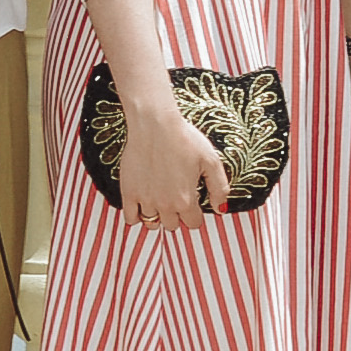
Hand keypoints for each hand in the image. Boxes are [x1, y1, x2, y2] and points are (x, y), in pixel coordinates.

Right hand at [119, 107, 229, 225]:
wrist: (155, 125)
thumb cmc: (184, 139)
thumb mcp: (211, 161)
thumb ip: (219, 188)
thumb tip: (221, 209)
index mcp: (186, 200)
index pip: (193, 223)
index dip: (196, 214)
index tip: (194, 204)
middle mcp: (165, 204)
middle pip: (173, 225)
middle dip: (178, 215)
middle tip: (177, 198)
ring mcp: (145, 200)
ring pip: (152, 224)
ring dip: (158, 216)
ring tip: (161, 201)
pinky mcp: (129, 192)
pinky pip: (130, 219)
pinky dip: (137, 216)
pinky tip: (143, 204)